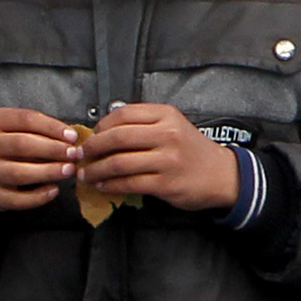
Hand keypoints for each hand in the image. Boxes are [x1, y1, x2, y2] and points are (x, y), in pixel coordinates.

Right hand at [0, 106, 81, 233]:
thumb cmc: (4, 152)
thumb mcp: (14, 132)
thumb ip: (38, 131)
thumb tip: (71, 140)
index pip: (26, 119)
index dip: (52, 127)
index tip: (73, 137)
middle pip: (22, 144)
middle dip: (53, 149)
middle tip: (74, 154)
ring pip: (18, 173)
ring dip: (48, 171)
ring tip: (68, 171)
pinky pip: (16, 198)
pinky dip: (37, 196)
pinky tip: (53, 191)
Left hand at [76, 102, 238, 212]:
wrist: (220, 174)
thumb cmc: (189, 150)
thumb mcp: (172, 126)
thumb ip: (143, 123)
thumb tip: (102, 129)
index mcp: (166, 115)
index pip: (123, 114)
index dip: (100, 126)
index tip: (90, 136)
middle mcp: (167, 134)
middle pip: (116, 137)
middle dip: (91, 148)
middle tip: (79, 156)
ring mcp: (167, 159)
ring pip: (118, 163)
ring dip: (95, 170)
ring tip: (85, 174)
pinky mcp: (165, 183)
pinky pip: (128, 183)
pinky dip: (109, 185)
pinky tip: (101, 185)